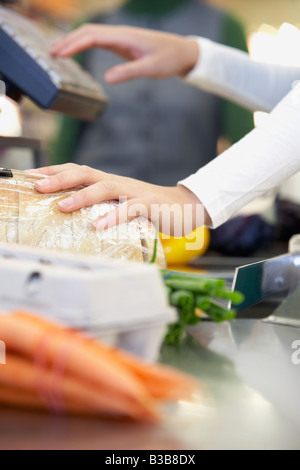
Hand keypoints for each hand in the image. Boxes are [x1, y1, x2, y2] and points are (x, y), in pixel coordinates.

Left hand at [33, 164, 209, 235]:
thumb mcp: (122, 205)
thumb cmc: (149, 209)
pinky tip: (99, 225)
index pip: (79, 171)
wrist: (186, 207)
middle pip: (87, 173)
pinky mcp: (150, 205)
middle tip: (38, 187)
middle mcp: (120, 183)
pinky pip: (131, 209)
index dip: (55, 171)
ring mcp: (135, 192)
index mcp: (111, 183)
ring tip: (62, 206)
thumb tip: (74, 220)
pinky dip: (114, 216)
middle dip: (60, 178)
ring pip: (106, 187)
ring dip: (82, 195)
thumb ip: (103, 208)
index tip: (32, 177)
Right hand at [50, 25, 198, 83]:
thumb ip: (129, 72)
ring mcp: (120, 37)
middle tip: (51, 54)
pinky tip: (77, 51)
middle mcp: (120, 34)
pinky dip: (84, 44)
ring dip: (74, 41)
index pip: (93, 36)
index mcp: (125, 36)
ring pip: (92, 34)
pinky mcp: (122, 44)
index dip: (74, 44)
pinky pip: (98, 40)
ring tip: (58, 52)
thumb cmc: (169, 59)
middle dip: (68, 41)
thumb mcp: (151, 68)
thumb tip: (107, 79)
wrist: (182, 52)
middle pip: (88, 31)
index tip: (60, 54)